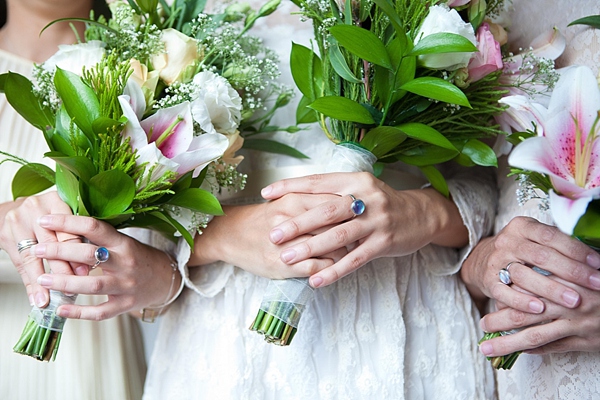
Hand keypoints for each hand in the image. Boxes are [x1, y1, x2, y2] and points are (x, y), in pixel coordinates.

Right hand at [0, 192, 78, 307]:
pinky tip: (37, 297)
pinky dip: (30, 283)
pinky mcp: (6, 233)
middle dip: (64, 267)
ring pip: (35, 255)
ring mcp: (19, 219)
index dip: (78, 252)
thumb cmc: (47, 217)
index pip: (69, 229)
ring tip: (52, 297)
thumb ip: (77, 234)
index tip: (86, 272)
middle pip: (52, 242)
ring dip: (45, 279)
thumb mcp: (64, 218)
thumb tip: (96, 262)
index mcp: (58, 202)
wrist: (13, 211)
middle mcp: (37, 208)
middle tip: (73, 286)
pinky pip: (20, 263)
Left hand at [30, 214, 178, 319]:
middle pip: (89, 255)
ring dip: (64, 283)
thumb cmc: (139, 257)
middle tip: (37, 249)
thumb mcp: (123, 242)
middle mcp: (125, 263)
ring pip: (92, 285)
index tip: (45, 220)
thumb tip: (63, 226)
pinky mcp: (125, 305)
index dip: (67, 222)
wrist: (166, 279)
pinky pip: (100, 311)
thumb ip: (98, 238)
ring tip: (42, 279)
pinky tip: (61, 309)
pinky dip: (79, 312)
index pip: (94, 227)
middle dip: (59, 251)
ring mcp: (126, 286)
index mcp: (124, 243)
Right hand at [188, 192, 347, 278]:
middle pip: (338, 223)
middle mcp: (293, 219)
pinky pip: (320, 266)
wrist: (231, 235)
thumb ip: (315, 199)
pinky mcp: (286, 264)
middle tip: (363, 233)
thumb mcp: (287, 200)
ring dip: (347, 251)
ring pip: (332, 246)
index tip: (364, 214)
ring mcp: (289, 243)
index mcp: (295, 199)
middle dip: (355, 229)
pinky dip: (333, 268)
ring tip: (351, 251)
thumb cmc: (264, 217)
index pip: (336, 201)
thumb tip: (349, 201)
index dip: (354, 209)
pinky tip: (335, 266)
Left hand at [261, 172, 467, 286]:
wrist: (422, 215)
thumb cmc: (381, 203)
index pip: (317, 181)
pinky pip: (355, 259)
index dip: (291, 186)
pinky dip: (334, 270)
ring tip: (287, 258)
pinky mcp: (384, 242)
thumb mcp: (361, 189)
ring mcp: (377, 221)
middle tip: (274, 234)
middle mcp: (366, 197)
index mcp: (355, 180)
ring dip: (311, 248)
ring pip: (338, 236)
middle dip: (297, 223)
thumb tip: (295, 197)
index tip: (266, 193)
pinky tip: (316, 280)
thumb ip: (334, 193)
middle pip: (326, 210)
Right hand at [461, 216, 599, 313]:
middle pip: (541, 256)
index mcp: (521, 226)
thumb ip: (557, 245)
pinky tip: (540, 309)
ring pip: (524, 275)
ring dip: (551, 289)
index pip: (552, 236)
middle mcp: (507, 241)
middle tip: (595, 284)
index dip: (576, 250)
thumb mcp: (534, 240)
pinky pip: (505, 293)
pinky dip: (522, 302)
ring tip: (574, 301)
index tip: (598, 263)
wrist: (483, 261)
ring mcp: (495, 261)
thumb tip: (594, 259)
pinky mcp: (488, 281)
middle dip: (572, 271)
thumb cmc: (521, 252)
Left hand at [479, 275, 599, 355]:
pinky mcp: (585, 340)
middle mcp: (567, 303)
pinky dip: (533, 350)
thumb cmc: (599, 277)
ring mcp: (576, 324)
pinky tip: (519, 351)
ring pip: (534, 336)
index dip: (504, 293)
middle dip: (498, 321)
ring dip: (508, 343)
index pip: (525, 286)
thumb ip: (554, 266)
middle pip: (523, 314)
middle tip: (481, 325)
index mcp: (564, 279)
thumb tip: (519, 267)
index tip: (489, 296)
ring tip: (487, 348)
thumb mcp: (578, 265)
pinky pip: (553, 347)